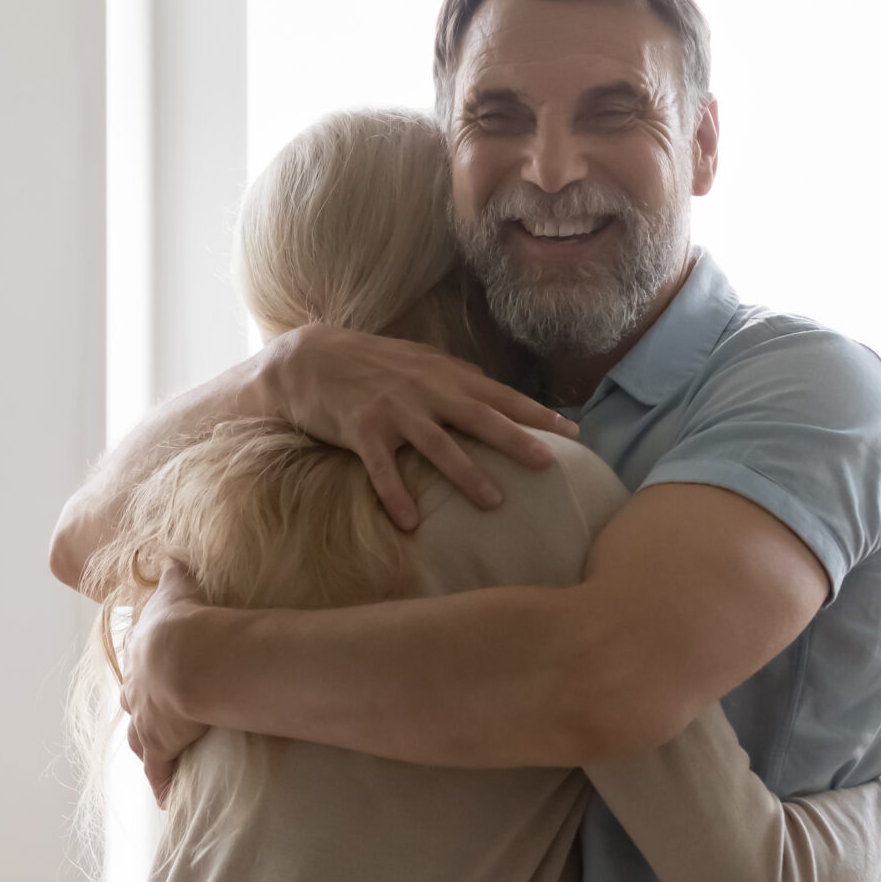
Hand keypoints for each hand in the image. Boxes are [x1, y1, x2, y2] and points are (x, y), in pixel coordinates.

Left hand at [123, 563, 210, 803]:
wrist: (187, 657)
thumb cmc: (183, 621)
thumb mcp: (177, 588)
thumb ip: (173, 571)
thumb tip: (170, 555)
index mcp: (142, 654)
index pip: (140, 665)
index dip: (148, 672)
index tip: (154, 678)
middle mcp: (137, 690)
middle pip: (134, 702)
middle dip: (143, 708)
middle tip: (156, 717)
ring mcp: (146, 720)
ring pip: (142, 739)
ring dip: (150, 747)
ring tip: (160, 756)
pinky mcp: (160, 746)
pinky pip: (161, 771)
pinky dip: (164, 784)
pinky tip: (168, 799)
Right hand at [259, 324, 576, 528]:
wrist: (307, 359)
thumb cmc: (369, 363)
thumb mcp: (418, 360)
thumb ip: (456, 377)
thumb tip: (495, 393)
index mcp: (444, 376)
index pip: (500, 395)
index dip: (537, 413)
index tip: (573, 433)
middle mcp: (425, 392)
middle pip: (479, 417)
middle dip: (516, 440)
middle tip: (549, 464)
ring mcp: (394, 411)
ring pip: (438, 445)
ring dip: (467, 474)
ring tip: (494, 502)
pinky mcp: (362, 431)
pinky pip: (382, 468)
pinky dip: (395, 494)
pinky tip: (410, 522)